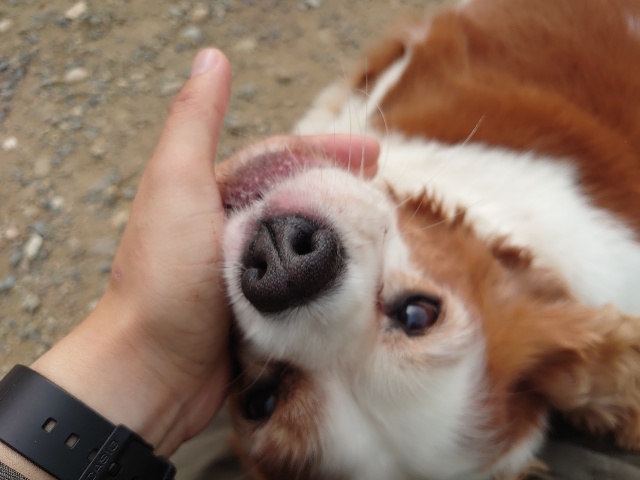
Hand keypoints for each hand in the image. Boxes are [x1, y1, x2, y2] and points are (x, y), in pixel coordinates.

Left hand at [31, 49, 378, 455]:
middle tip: (386, 196)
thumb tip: (211, 57)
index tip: (374, 152)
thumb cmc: (162, 278)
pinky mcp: (265, 312)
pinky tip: (361, 281)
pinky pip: (306, 286)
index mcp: (216, 194)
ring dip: (343, 238)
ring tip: (385, 236)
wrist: (153, 372)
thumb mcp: (176, 187)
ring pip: (307, 244)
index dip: (327, 149)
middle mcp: (235, 229)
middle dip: (343, 192)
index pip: (281, 160)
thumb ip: (196, 124)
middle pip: (300, 199)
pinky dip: (333, 281)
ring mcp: (251, 272)